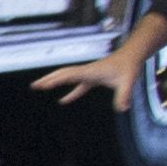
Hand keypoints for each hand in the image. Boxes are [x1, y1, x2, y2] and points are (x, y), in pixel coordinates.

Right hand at [36, 43, 150, 105]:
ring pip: (66, 77)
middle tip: (34, 86)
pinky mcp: (92, 78)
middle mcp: (86, 71)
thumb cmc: (129, 67)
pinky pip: (77, 86)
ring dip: (54, 82)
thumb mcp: (128, 82)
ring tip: (40, 88)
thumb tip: (122, 108)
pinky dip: (69, 93)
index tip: (43, 85)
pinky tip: (63, 101)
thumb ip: (124, 96)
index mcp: (90, 72)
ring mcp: (88, 74)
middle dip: (48, 79)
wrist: (132, 56)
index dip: (56, 80)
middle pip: (62, 74)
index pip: (69, 76)